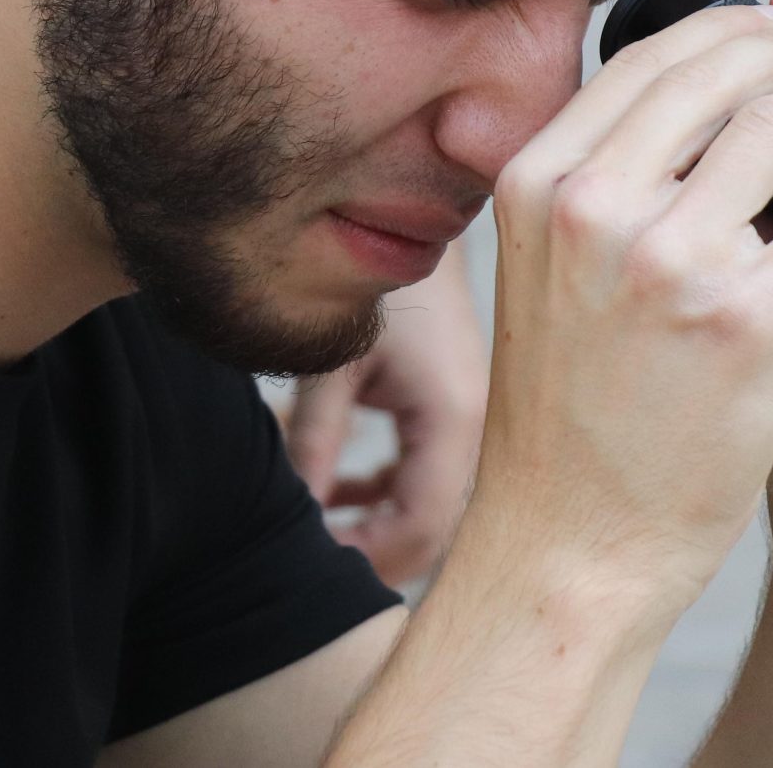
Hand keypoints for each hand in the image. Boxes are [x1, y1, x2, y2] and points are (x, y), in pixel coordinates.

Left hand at [287, 252, 487, 584]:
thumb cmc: (376, 282)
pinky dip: (385, 493)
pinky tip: (339, 485)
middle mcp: (477, 430)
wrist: (418, 211)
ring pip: (431, 508)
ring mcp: (472, 420)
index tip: (311, 560)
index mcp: (455, 421)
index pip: (422, 531)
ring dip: (377, 524)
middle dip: (372, 552)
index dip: (366, 559)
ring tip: (318, 522)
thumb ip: (313, 443)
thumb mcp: (334, 366)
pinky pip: (427, 477)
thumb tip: (295, 518)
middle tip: (309, 554)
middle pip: (434, 532)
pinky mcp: (458, 407)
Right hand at [457, 0, 772, 630]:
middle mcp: (596, 205)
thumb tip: (658, 120)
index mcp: (539, 184)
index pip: (643, 64)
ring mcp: (673, 259)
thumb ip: (589, 193)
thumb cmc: (561, 424)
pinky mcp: (748, 317)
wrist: (572, 542)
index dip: (723, 29)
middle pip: (716, 73)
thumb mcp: (541, 275)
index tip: (768, 26)